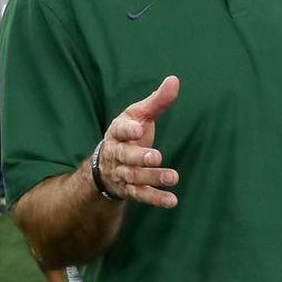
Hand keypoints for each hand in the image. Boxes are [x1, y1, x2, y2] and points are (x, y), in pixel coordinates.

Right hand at [98, 76, 180, 207]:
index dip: (128, 130)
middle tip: (155, 157)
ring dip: (152, 178)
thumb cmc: (129, 133)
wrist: (106, 164)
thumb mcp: (140, 114)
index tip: (138, 129)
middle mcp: (116, 153)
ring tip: (173, 177)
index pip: (119, 130)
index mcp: (117, 132)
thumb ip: (157, 101)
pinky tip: (172, 201)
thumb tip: (174, 80)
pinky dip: (156, 198)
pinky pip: (141, 195)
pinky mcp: (129, 189)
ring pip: (134, 177)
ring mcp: (122, 173)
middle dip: (139, 157)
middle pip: (125, 156)